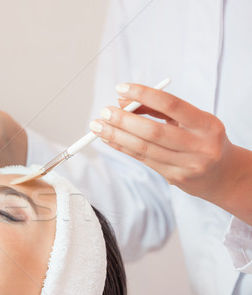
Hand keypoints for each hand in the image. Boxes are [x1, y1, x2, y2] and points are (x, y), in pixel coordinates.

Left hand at [89, 83, 251, 223]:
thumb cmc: (202, 140)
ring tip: (98, 126)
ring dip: (116, 136)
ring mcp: (188, 164)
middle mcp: (200, 145)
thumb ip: (158, 109)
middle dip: (124, 120)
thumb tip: (123, 100)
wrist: (224, 176)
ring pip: (144, 148)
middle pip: (154, 131)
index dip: (144, 94)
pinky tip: (108, 140)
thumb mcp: (189, 121)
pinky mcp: (175, 178)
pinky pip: (143, 159)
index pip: (172, 105)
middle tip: (104, 111)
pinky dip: (122, 148)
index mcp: (206, 124)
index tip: (121, 89)